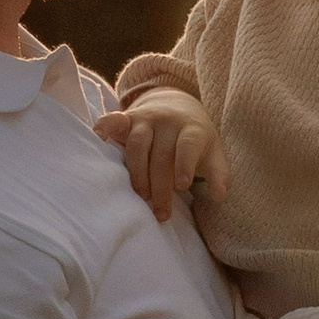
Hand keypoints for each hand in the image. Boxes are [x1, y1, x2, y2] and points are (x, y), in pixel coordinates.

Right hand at [93, 92, 225, 227]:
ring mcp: (146, 119)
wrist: (177, 105)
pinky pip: (114, 121)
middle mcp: (168, 121)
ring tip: (140, 196)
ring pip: (138, 144)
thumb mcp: (212, 153)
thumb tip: (220, 196)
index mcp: (192, 129)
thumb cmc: (196, 139)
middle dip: (160, 185)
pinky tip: (98, 140)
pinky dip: (105, 128)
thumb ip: (218, 174)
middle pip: (162, 154)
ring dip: (137, 172)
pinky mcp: (127, 119)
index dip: (185, 164)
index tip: (182, 186)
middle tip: (161, 213)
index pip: (188, 145)